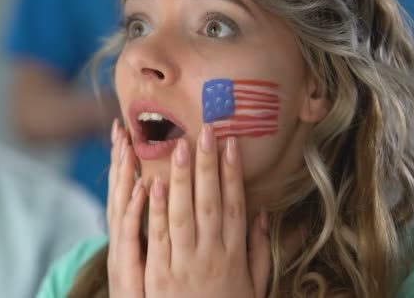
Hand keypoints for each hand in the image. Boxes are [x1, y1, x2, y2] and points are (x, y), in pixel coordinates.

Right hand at [106, 119, 146, 297]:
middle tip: (121, 128)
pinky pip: (132, 236)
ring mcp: (123, 252)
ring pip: (122, 206)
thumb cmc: (153, 291)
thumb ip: (158, 228)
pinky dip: (135, 212)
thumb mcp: (151, 256)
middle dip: (122, 159)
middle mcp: (124, 239)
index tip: (130, 132)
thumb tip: (159, 195)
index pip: (130, 188)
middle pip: (122, 191)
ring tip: (127, 146)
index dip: (129, 162)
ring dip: (125, 175)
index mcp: (132, 233)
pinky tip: (141, 188)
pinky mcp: (127, 269)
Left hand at [144, 124, 270, 297]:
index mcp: (235, 254)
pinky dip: (156, 210)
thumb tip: (261, 214)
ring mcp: (185, 264)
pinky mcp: (159, 275)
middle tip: (204, 131)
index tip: (230, 145)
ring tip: (178, 146)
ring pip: (183, 214)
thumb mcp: (253, 285)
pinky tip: (153, 184)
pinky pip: (158, 238)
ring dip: (181, 179)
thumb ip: (257, 251)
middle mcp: (212, 254)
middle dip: (207, 165)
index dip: (233, 173)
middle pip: (210, 202)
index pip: (235, 205)